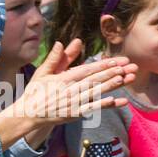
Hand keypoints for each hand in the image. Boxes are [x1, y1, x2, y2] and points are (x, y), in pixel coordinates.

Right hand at [11, 41, 136, 122]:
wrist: (28, 114)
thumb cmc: (36, 91)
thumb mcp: (43, 72)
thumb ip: (55, 58)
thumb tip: (59, 42)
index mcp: (63, 79)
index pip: (86, 70)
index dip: (102, 65)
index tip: (115, 60)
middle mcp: (70, 90)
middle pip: (96, 80)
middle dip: (113, 72)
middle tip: (129, 67)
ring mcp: (74, 103)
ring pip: (97, 92)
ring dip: (113, 86)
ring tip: (127, 78)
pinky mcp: (76, 114)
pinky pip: (94, 108)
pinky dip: (106, 104)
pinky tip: (118, 101)